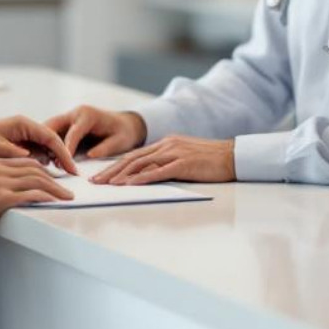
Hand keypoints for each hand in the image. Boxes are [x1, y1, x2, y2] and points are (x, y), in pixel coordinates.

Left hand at [0, 115, 77, 174]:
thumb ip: (14, 152)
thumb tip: (32, 158)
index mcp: (23, 124)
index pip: (50, 137)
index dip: (62, 151)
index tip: (70, 166)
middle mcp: (28, 127)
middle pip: (52, 141)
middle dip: (63, 156)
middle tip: (72, 173)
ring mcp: (27, 135)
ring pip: (48, 147)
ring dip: (56, 159)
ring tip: (63, 176)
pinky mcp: (24, 143)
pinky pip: (40, 151)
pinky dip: (46, 161)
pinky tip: (49, 173)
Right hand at [0, 158, 73, 241]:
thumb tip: (8, 192)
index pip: (26, 163)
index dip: (43, 171)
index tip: (53, 179)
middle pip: (35, 170)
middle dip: (54, 179)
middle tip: (66, 189)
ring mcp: (0, 182)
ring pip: (37, 181)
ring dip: (56, 189)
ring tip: (67, 197)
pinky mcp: (1, 198)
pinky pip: (31, 195)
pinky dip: (46, 197)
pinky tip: (55, 201)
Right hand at [44, 104, 146, 159]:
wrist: (125, 124)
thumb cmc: (123, 133)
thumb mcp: (120, 142)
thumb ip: (105, 148)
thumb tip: (89, 155)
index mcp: (87, 115)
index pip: (72, 132)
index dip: (66, 148)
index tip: (61, 163)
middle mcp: (75, 113)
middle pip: (53, 125)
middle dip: (46, 143)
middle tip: (44, 162)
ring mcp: (69, 117)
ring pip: (48, 128)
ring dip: (43, 143)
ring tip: (41, 161)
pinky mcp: (66, 125)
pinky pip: (52, 133)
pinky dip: (46, 144)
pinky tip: (43, 157)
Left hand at [91, 136, 236, 184]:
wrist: (233, 156)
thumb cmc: (211, 160)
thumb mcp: (185, 157)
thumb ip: (168, 162)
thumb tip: (151, 174)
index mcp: (166, 143)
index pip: (135, 155)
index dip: (115, 165)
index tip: (101, 175)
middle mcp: (166, 145)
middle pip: (132, 159)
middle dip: (111, 171)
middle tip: (95, 182)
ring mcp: (174, 153)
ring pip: (141, 164)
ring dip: (121, 175)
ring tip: (107, 185)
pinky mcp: (183, 164)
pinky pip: (158, 171)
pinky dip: (142, 178)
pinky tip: (130, 184)